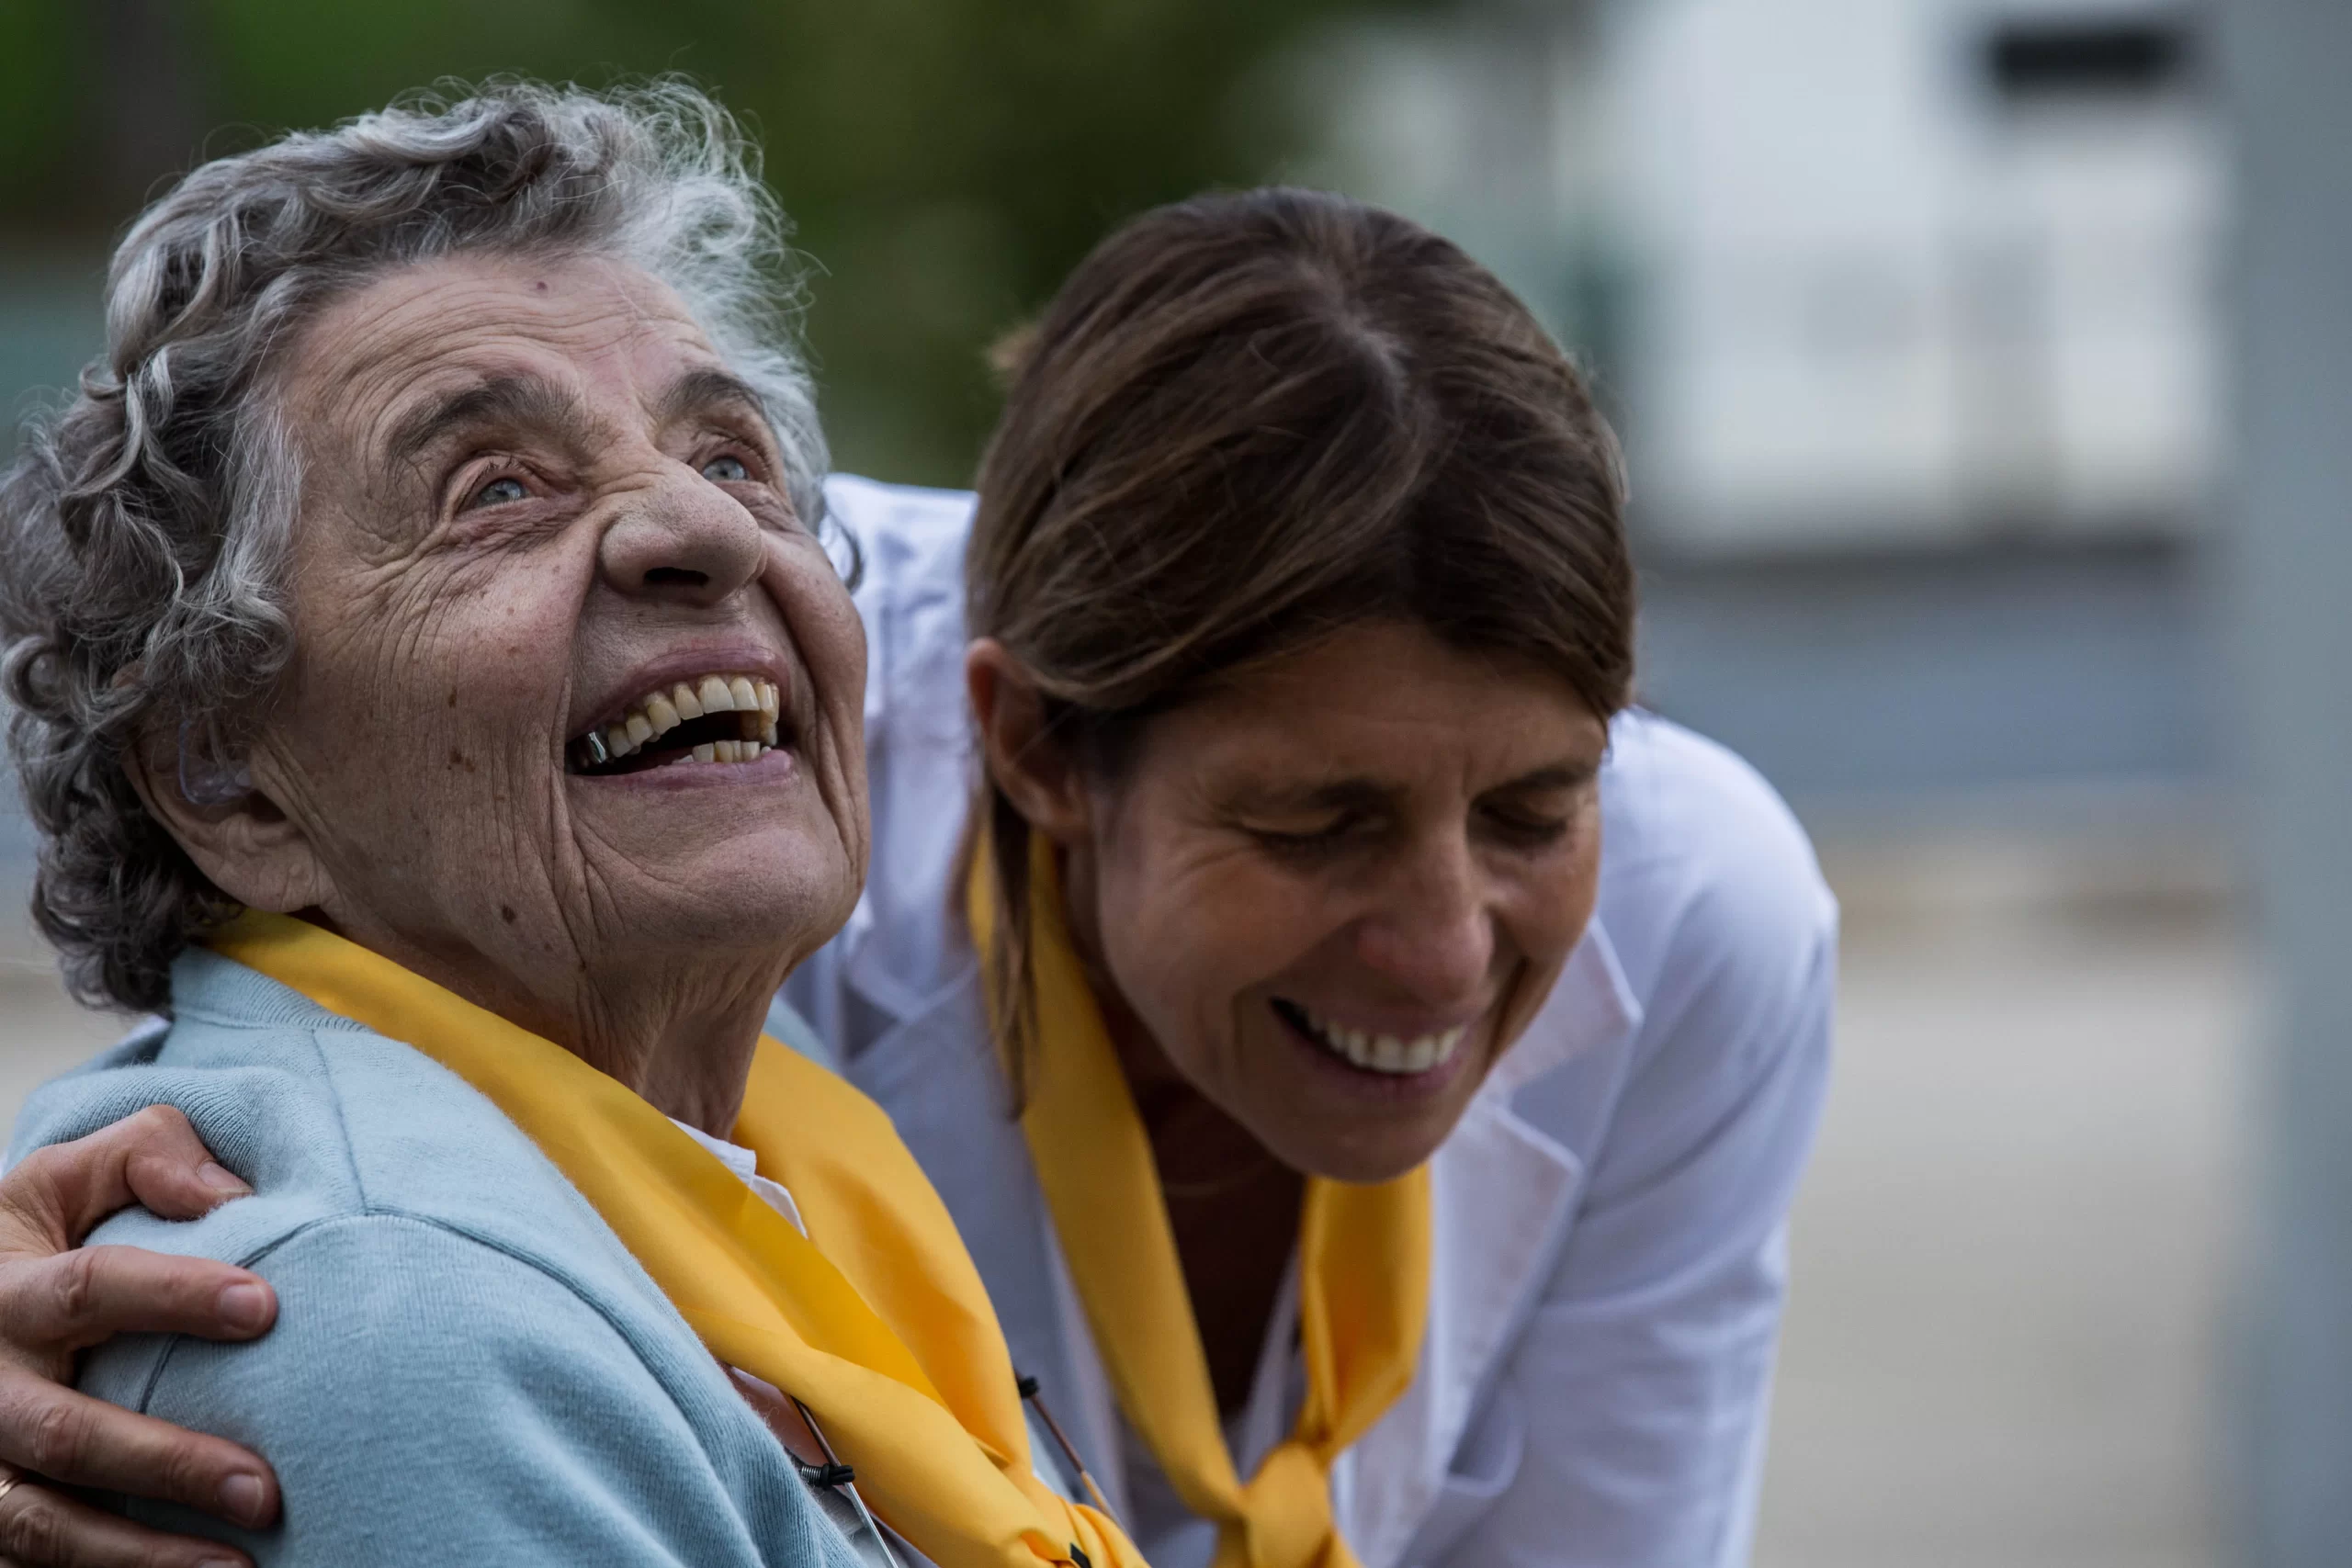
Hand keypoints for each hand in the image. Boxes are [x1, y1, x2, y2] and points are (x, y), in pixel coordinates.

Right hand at [0, 1106, 281, 1566]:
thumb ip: (150, 1154)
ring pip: (43, 1523)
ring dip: (141, 1556)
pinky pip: (35, 1565)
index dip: (175, 1295)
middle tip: (266, 1488)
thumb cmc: (53, 1230)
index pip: (87, 1289)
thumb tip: (224, 1194)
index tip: (267, 1307)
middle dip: (167, 1464)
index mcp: (5, 1289)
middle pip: (64, 1433)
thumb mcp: (77, 1175)